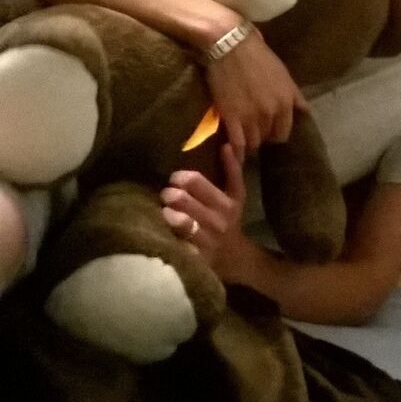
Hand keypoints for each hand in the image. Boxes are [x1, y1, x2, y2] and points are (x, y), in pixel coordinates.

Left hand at [161, 144, 245, 266]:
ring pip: (180, 221)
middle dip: (169, 193)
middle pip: (183, 199)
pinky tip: (162, 230)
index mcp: (227, 201)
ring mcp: (207, 240)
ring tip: (164, 210)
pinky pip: (177, 243)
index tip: (175, 178)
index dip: (180, 177)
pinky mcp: (197, 257)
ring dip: (166, 213)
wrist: (234, 257)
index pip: (196, 181)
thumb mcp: (236, 194)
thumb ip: (233, 169)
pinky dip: (167, 234)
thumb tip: (225, 144)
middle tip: (166, 194)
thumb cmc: (231, 219)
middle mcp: (218, 220)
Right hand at [206, 27, 307, 150]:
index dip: (276, 133)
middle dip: (263, 137)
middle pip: (268, 138)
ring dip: (250, 143)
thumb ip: (294, 96)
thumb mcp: (283, 74)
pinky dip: (237, 153)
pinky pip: (238, 144)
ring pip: (253, 143)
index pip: (284, 131)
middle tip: (255, 133)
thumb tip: (305, 111)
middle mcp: (272, 113)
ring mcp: (251, 117)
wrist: (229, 45)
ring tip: (244, 140)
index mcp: (286, 102)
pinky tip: (236, 157)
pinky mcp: (231, 118)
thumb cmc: (257, 55)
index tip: (269, 132)